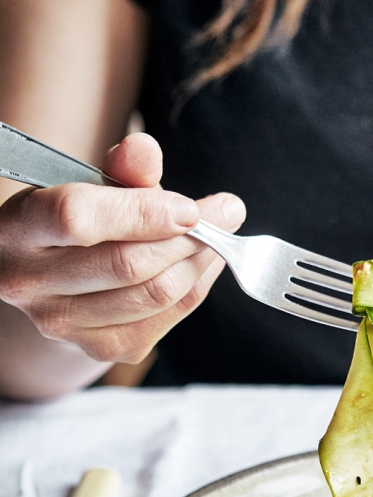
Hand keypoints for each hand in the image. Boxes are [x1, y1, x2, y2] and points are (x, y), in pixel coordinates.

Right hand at [0, 132, 244, 364]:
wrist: (56, 280)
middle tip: (228, 213)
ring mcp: (61, 322)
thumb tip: (145, 149)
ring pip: (154, 294)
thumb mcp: (91, 186)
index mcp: (20, 227)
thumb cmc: (80, 222)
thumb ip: (121, 170)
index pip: (77, 217)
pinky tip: (203, 265)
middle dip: (189, 237)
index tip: (188, 206)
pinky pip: (165, 319)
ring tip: (218, 237)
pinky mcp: (98, 347)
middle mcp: (29, 281)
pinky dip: (195, 288)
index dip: (142, 212)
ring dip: (200, 263)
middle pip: (128, 264)